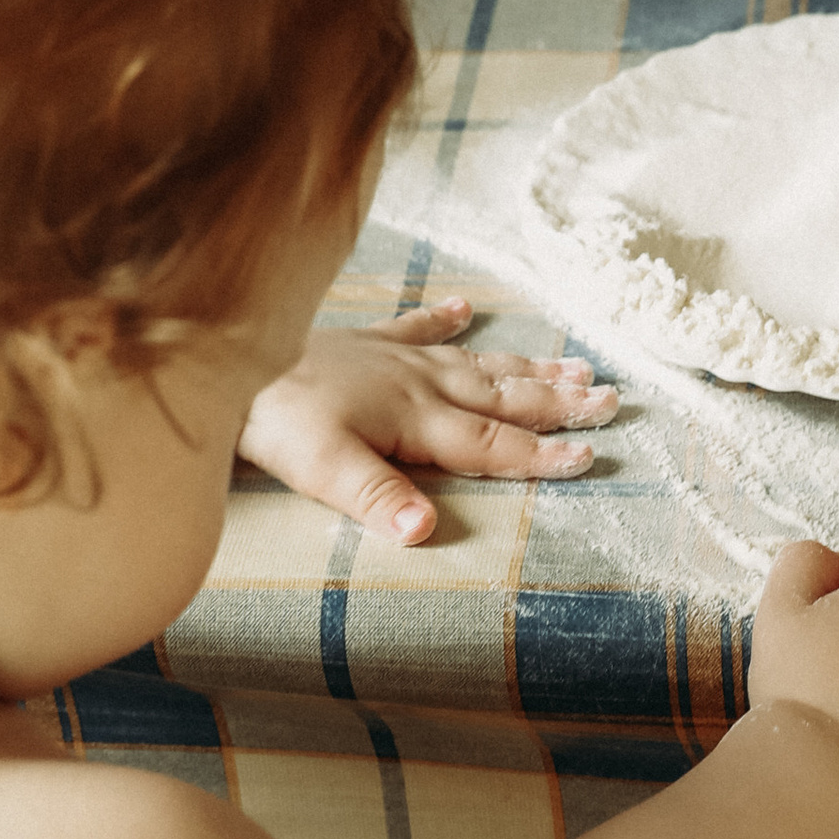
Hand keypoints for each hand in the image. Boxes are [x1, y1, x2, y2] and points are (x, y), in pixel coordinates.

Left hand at [237, 305, 615, 543]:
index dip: (545, 453)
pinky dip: (442, 319)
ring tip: (573, 364)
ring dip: (525, 369)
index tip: (592, 455)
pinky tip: (463, 306)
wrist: (227, 358)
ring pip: (477, 364)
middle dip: (559, 402)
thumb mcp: (325, 469)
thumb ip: (379, 498)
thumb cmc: (274, 422)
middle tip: (611, 398)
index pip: (495, 444)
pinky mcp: (363, 343)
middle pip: (503, 398)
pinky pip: (414, 329)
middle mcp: (419, 385)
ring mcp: (393, 359)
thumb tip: (425, 532)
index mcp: (418, 421)